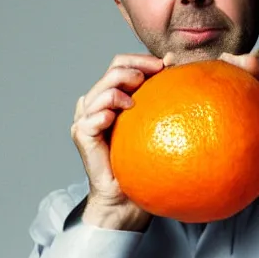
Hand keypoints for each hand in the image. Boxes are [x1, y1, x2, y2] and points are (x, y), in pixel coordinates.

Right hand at [71, 53, 163, 228]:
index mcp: (112, 98)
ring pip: (100, 90)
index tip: (166, 65)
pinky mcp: (82, 135)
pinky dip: (103, 113)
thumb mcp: (154, 127)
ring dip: (120, 87)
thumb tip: (176, 68)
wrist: (125, 197)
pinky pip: (90, 118)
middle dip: (135, 67)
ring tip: (137, 99)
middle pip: (111, 71)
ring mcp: (87, 119)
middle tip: (156, 74)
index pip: (121, 65)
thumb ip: (159, 100)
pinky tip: (116, 118)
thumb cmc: (142, 164)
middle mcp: (97, 104)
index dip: (141, 60)